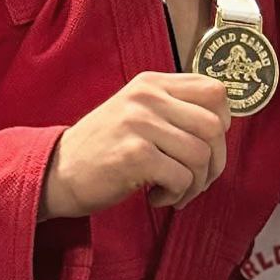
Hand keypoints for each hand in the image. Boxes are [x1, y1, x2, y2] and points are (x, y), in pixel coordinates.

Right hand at [40, 72, 231, 218]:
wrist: (56, 171)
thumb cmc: (104, 147)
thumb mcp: (138, 112)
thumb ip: (174, 108)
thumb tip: (222, 123)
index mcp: (153, 83)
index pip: (215, 90)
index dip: (223, 122)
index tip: (207, 145)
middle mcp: (148, 97)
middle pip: (214, 126)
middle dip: (214, 162)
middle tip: (196, 180)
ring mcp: (140, 123)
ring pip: (201, 155)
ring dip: (195, 184)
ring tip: (175, 191)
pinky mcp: (134, 154)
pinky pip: (181, 178)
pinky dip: (177, 195)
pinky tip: (157, 197)